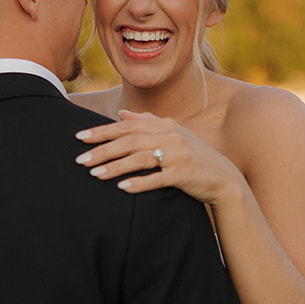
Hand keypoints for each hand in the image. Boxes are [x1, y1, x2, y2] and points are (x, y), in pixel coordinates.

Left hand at [74, 111, 243, 205]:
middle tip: (80, 159)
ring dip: (115, 167)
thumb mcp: (173, 135)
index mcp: (165, 125)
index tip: (80, 137)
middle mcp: (171, 136)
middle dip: (102, 150)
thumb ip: (147, 123)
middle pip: (129, 141)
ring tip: (94, 175)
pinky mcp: (184, 174)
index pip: (127, 126)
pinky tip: (122, 188)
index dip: (102, 131)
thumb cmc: (194, 157)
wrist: (224, 179)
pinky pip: (157, 178)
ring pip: (139, 158)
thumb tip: (121, 115)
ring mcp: (178, 155)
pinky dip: (139, 183)